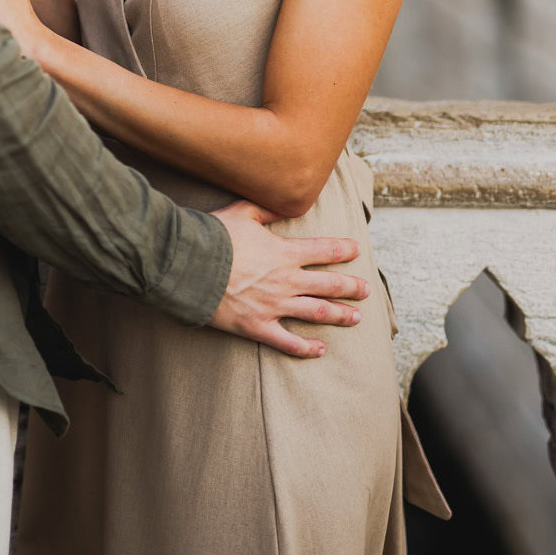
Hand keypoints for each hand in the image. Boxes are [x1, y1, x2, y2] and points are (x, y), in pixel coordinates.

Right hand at [209, 200, 368, 357]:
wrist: (188, 266)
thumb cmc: (214, 236)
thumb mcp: (243, 211)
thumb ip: (268, 210)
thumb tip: (286, 205)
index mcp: (285, 253)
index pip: (325, 251)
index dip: (345, 250)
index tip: (357, 250)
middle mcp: (286, 281)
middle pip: (329, 285)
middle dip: (352, 287)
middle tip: (366, 290)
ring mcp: (274, 306)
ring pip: (316, 313)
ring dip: (339, 315)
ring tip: (355, 318)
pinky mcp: (258, 326)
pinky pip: (288, 342)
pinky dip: (306, 348)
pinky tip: (320, 349)